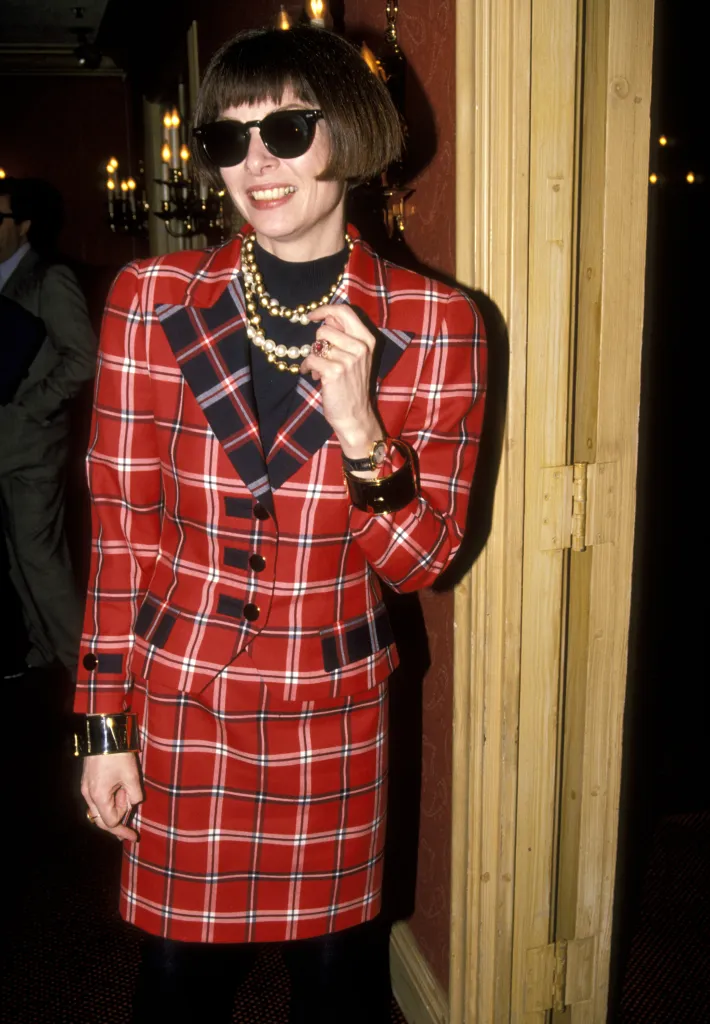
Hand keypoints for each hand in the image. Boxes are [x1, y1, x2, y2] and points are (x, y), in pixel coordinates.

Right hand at [81, 752, 143, 841]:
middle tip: (131, 832)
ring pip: (98, 810)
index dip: (123, 828)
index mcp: (99, 796)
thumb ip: (134, 795)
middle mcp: (88, 795)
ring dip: (114, 809)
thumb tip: (133, 803)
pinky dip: (108, 802)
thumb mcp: (132, 775)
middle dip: (117, 825)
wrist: (103, 734)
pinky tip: (120, 794)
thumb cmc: (118, 755)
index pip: (110, 822)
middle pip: (101, 820)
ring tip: (128, 797)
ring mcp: (85, 788)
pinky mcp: (87, 781)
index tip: (133, 834)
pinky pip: (97, 800)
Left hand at [300, 304, 380, 453]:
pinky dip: (306, 367)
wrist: (355, 415)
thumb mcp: (355, 357)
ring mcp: (348, 359)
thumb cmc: (352, 385)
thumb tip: (327, 316)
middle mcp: (361, 347)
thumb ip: (343, 335)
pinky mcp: (334, 371)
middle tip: (323, 357)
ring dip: (313, 357)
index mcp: (367, 339)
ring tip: (319, 369)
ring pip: (316, 344)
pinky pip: (310, 359)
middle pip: (325, 327)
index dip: (325, 309)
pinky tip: (312, 376)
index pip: (345, 311)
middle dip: (318, 342)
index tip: (312, 316)